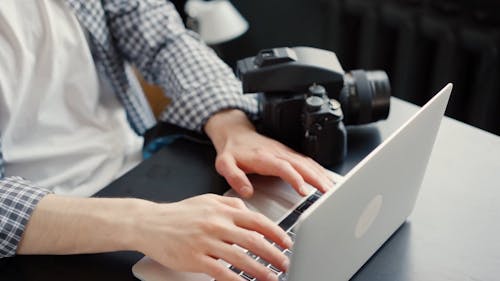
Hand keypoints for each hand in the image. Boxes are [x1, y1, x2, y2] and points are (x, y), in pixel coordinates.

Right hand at [133, 194, 291, 280]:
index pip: (257, 221)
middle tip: (285, 263)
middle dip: (274, 253)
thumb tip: (249, 210)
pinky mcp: (195, 258)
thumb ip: (230, 204)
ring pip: (240, 257)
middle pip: (254, 240)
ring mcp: (206, 242)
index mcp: (222, 210)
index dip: (276, 233)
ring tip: (272, 277)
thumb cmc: (179, 214)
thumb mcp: (207, 200)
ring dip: (260, 270)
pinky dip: (236, 279)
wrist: (150, 223)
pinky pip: (220, 271)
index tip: (287, 242)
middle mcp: (217, 224)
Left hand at [205, 109, 333, 197]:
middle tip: (329, 192)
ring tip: (333, 189)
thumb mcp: (224, 164)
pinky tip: (326, 179)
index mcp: (263, 157)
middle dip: (317, 178)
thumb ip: (234, 177)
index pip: (283, 167)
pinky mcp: (288, 153)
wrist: (235, 133)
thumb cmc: (232, 151)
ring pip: (307, 163)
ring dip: (321, 175)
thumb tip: (247, 191)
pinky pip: (307, 161)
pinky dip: (319, 170)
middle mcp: (277, 153)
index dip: (295, 178)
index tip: (305, 191)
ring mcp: (285, 152)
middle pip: (301, 164)